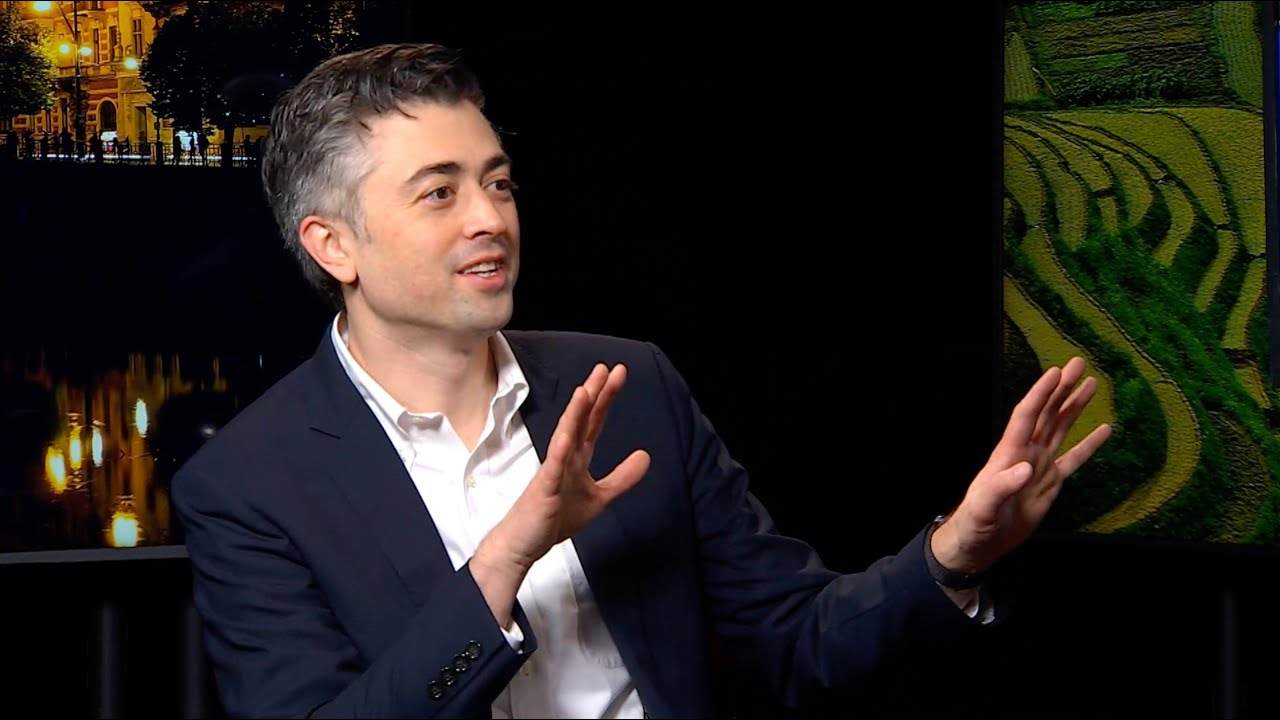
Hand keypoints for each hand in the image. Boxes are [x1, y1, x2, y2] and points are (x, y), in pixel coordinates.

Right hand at [475, 363, 650, 574]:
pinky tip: (566, 436)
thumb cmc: (554, 519)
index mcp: (577, 457)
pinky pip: (551, 469)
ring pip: (564, 437)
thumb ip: (622, 477)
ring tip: (585, 390)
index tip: (618, 373)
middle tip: (606, 368)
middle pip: (581, 420)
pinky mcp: (543, 490)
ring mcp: (552, 471)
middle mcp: (565, 458)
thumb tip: (646, 455)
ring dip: (574, 414)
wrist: (523, 545)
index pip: (594, 421)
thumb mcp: (599, 498)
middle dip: (594, 394)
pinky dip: (559, 452)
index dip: (606, 398)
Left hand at [931, 356, 1111, 574]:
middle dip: (1062, 389)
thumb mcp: (985, 504)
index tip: (1056, 372)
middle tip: (1079, 364)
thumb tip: (1026, 468)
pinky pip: (1074, 459)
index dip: (1040, 394)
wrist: (982, 541)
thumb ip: (1003, 485)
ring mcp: (1040, 465)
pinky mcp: (1050, 482)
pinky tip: (1104, 430)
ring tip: (1092, 384)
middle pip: (1047, 413)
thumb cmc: (976, 521)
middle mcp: (1026, 452)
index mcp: (1009, 452)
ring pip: (1061, 428)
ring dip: (1075, 406)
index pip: (1027, 415)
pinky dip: (1089, 445)